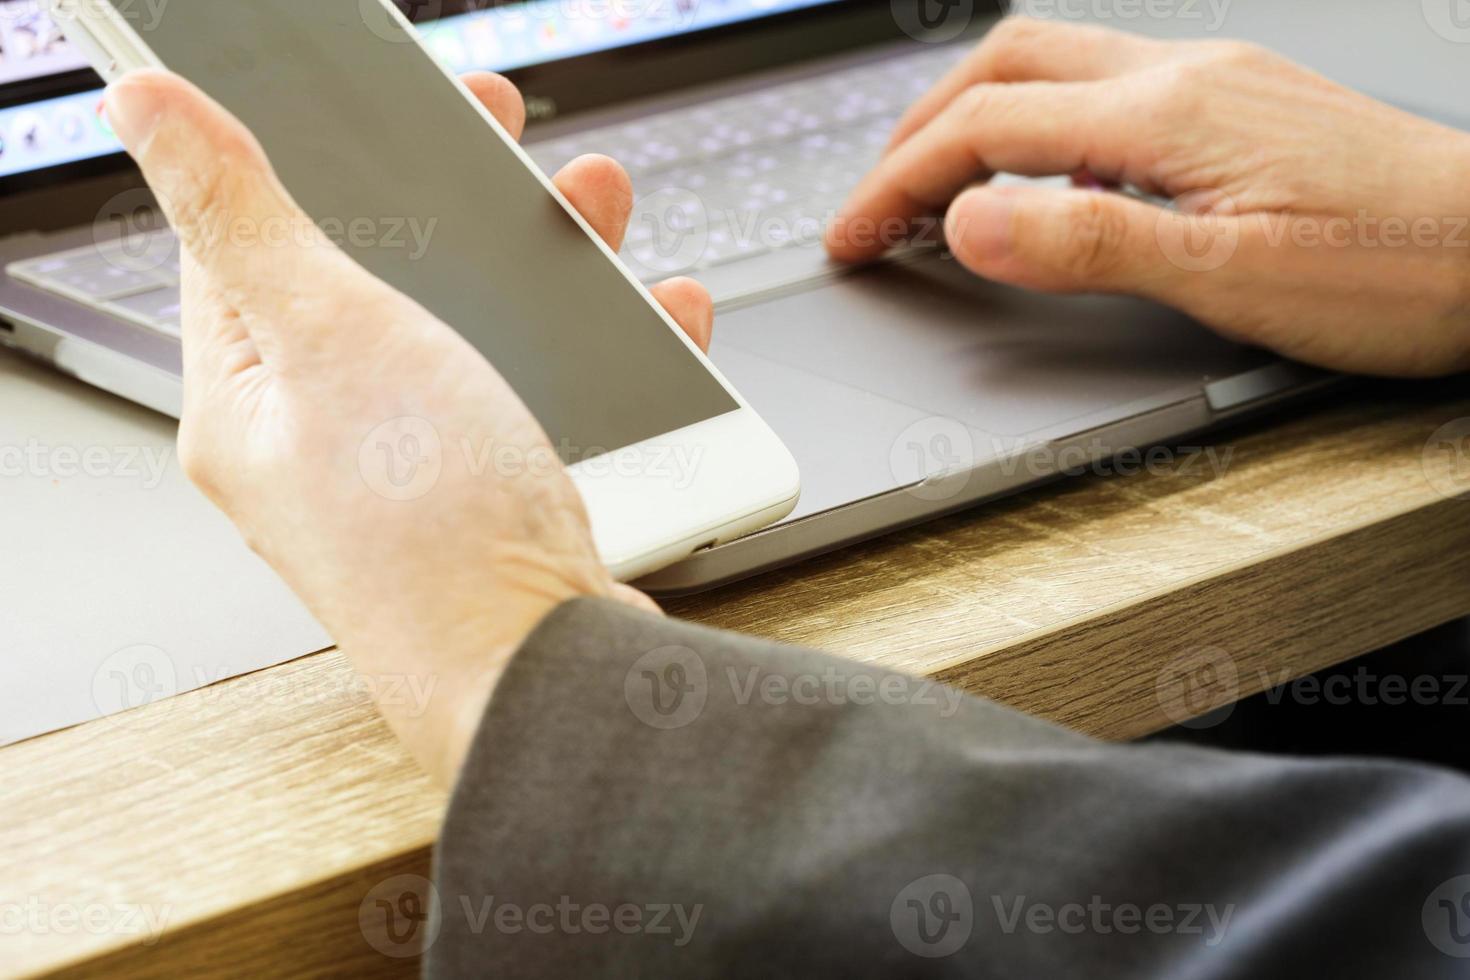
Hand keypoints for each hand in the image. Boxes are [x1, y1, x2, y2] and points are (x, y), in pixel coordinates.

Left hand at [104, 68, 713, 786]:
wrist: (548, 678)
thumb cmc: (433, 540)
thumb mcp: (330, 337)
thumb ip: (244, 217)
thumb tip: (149, 112)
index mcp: (250, 402)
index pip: (240, 253)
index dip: (299, 167)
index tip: (363, 111)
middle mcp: (325, 444)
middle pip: (375, 284)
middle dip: (444, 205)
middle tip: (494, 142)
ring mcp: (417, 476)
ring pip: (471, 334)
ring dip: (534, 268)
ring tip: (591, 211)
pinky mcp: (498, 499)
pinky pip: (539, 398)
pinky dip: (591, 353)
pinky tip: (643, 323)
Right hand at [826, 18, 1469, 376]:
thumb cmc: (1399, 269)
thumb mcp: (1232, 278)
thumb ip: (1091, 243)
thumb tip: (972, 219)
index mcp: (1169, 114)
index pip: (988, 127)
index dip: (899, 181)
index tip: (851, 236)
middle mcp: (1185, 78)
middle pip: (1005, 66)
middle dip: (917, 131)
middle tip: (872, 202)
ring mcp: (1214, 83)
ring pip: (1051, 66)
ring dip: (971, 116)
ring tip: (931, 181)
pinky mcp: (1237, 105)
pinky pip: (1102, 89)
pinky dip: (1033, 125)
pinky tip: (1040, 173)